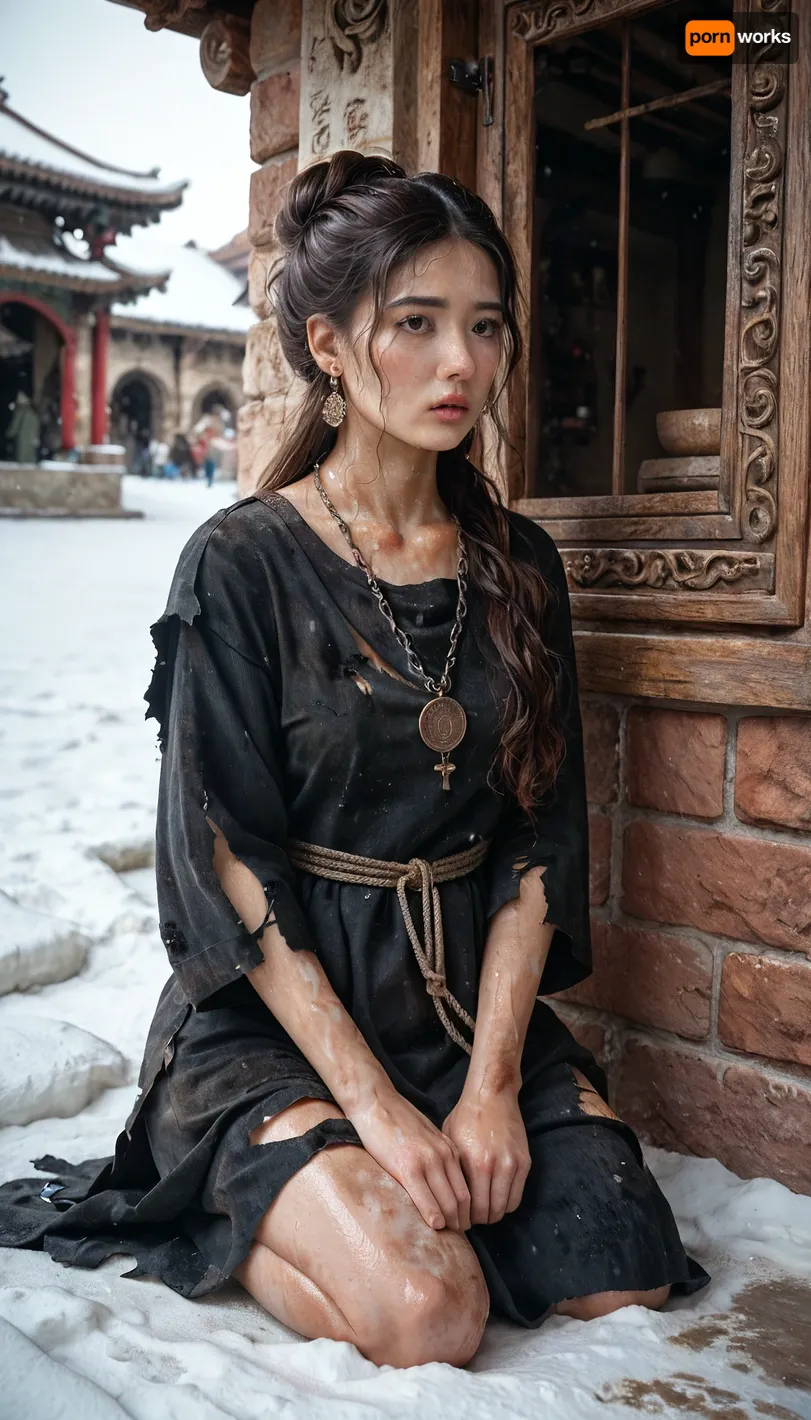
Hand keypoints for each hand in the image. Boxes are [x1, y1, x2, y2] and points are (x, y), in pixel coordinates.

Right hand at [348, 1088, 471, 1232]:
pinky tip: (434, 1226)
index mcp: (448, 1149)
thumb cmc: (397, 1121)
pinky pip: (425, 1197)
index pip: (466, 1187)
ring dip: (450, 1223)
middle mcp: (443, 1155)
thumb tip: (439, 1183)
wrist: (376, 1102)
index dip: (467, 1210)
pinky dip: (432, 1215)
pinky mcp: (407, 1166)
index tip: (462, 1224)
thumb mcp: (426, 1137)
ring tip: (446, 1237)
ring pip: (447, 1201)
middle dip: (462, 1221)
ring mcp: (426, 1161)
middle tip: (458, 1237)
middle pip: (461, 1198)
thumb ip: (436, 1157)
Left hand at [442, 1087, 530, 1225]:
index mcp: (474, 1163)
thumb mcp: (450, 1144)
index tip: (460, 1219)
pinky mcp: (525, 1162)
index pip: (473, 1208)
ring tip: (483, 1209)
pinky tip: (496, 1197)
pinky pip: (517, 1196)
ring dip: (494, 1213)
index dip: (466, 1219)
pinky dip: (507, 1202)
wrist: (491, 1095)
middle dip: (480, 1219)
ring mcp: (513, 1164)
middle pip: (490, 1212)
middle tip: (471, 1218)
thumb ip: (452, 1174)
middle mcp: (496, 1166)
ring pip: (506, 1208)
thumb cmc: (465, 1118)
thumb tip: (447, 1202)